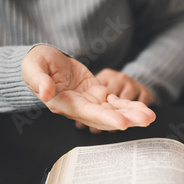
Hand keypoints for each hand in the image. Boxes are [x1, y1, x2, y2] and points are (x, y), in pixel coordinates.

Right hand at [21, 45, 155, 130]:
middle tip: (146, 120)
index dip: (105, 119)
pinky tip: (144, 108)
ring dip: (132, 114)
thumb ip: (39, 80)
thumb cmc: (36, 62)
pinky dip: (129, 105)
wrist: (43, 59)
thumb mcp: (33, 67)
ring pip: (113, 111)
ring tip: (150, 116)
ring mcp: (89, 102)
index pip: (87, 113)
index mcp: (63, 103)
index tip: (122, 123)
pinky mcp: (97, 94)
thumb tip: (45, 94)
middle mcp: (79, 107)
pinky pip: (115, 102)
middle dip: (126, 119)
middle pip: (106, 117)